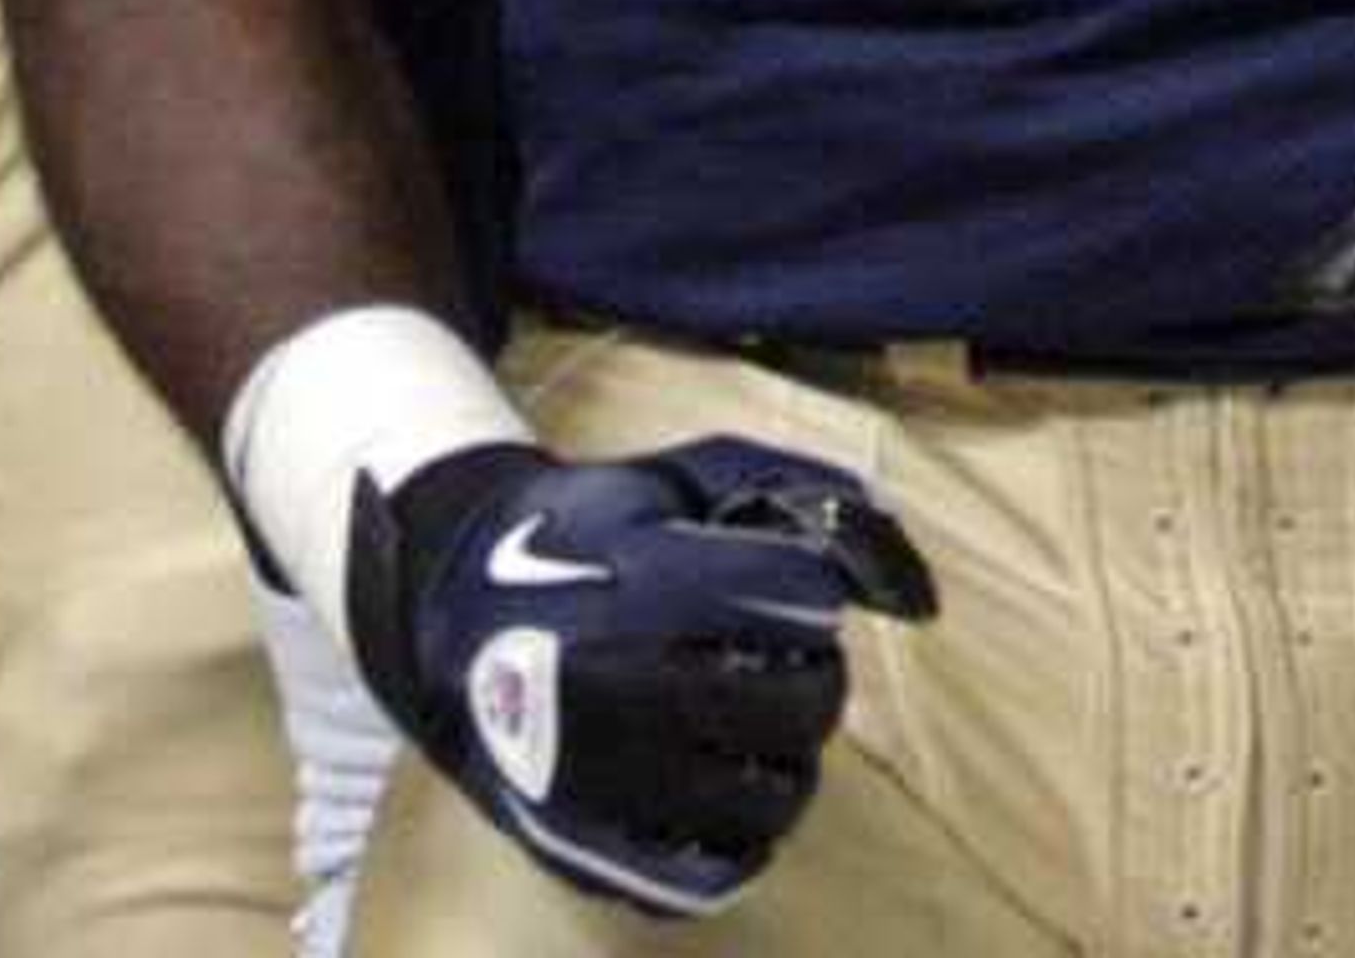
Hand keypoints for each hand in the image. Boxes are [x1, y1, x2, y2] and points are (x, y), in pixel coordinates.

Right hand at [344, 433, 932, 918]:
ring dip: (789, 760)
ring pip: (769, 800)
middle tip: (790, 661)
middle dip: (816, 677)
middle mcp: (625, 686)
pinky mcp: (588, 846)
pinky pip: (708, 875)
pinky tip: (728, 788)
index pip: (799, 593)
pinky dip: (739, 838)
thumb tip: (898, 554)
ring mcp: (606, 780)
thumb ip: (790, 487)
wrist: (455, 612)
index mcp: (644, 581)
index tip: (789, 589)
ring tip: (761, 725)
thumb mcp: (675, 479)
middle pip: (797, 705)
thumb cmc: (584, 534)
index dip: (812, 588)